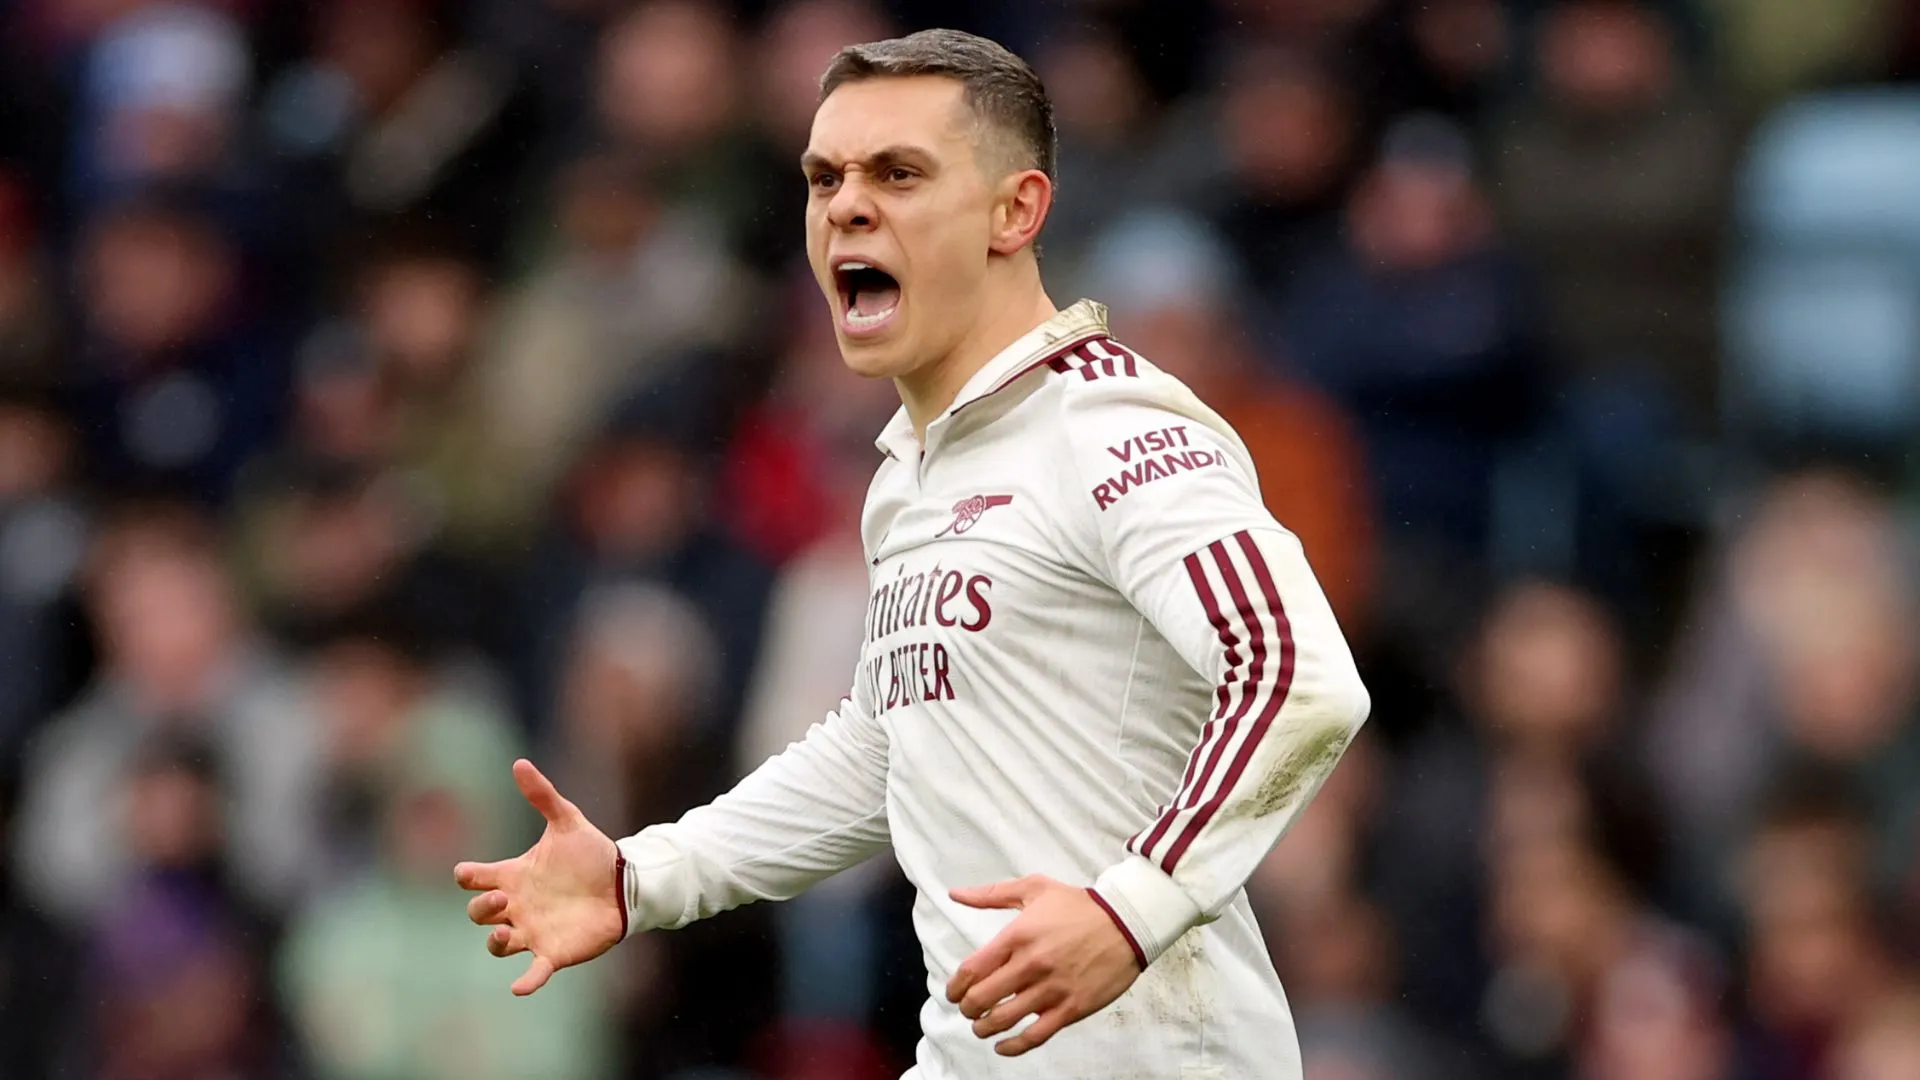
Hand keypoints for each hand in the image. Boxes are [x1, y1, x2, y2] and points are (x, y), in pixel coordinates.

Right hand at [454, 759, 623, 994]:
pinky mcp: (554, 952)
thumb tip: (520, 763)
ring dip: (496, 942)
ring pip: (497, 944)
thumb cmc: (591, 854)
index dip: (467, 876)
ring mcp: (532, 931)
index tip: (468, 873)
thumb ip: (543, 796)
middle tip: (498, 899)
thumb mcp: (567, 821)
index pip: (474, 879)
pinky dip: (526, 982)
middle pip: (478, 914)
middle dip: (479, 909)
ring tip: (507, 932)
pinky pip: (533, 973)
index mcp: (514, 876)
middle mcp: (517, 906)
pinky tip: (520, 988)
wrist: (625, 882)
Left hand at [945, 875, 1141, 1056]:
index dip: (955, 988)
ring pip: (1003, 1021)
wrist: (1128, 922)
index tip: (953, 993)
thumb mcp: (1034, 888)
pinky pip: (1035, 1037)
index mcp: (1017, 936)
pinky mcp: (1071, 1008)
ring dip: (984, 1028)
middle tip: (969, 1009)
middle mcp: (1030, 965)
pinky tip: (1003, 1046)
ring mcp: (1051, 989)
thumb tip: (956, 894)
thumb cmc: (1080, 905)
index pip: (971, 971)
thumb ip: (992, 894)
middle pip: (981, 999)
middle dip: (967, 1009)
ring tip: (982, 1027)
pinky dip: (1013, 1046)